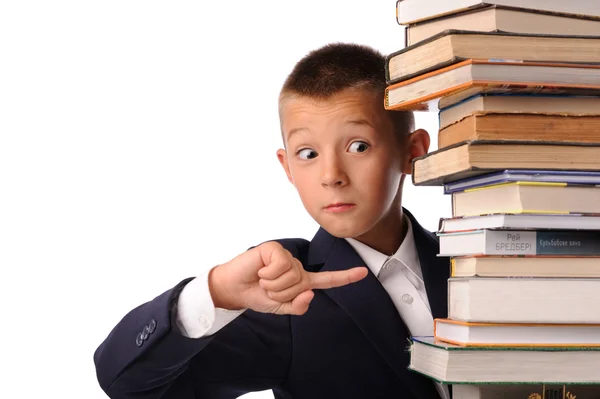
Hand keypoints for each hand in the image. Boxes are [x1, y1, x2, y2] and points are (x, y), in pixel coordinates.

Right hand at [209, 241, 367, 314]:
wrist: (234, 290)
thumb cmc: (257, 296)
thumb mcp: (281, 307)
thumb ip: (298, 306)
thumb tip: (311, 293)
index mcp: (301, 281)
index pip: (327, 280)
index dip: (345, 277)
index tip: (363, 273)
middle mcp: (296, 266)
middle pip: (302, 285)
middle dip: (282, 293)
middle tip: (267, 288)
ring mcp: (286, 256)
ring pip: (292, 276)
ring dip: (273, 284)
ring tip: (262, 280)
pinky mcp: (275, 249)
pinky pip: (281, 266)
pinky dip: (268, 274)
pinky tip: (259, 270)